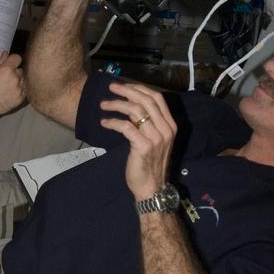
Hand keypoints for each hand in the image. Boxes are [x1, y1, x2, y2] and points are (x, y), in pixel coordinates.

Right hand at [0, 52, 24, 116]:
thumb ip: (0, 62)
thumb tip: (5, 54)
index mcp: (7, 70)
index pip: (17, 58)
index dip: (13, 60)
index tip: (11, 62)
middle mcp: (15, 79)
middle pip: (20, 70)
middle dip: (14, 72)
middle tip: (5, 77)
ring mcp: (19, 89)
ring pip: (23, 80)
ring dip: (17, 81)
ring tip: (6, 86)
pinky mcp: (20, 98)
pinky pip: (24, 90)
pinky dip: (18, 90)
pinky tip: (9, 92)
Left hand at [99, 81, 176, 201]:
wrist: (152, 187)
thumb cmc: (150, 164)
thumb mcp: (155, 140)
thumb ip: (148, 123)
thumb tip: (131, 105)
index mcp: (170, 125)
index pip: (157, 98)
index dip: (140, 88)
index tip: (124, 86)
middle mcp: (166, 129)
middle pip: (146, 100)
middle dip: (127, 91)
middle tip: (111, 87)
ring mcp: (156, 138)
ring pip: (135, 111)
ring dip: (117, 105)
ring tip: (104, 105)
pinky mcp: (143, 147)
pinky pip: (126, 127)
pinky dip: (113, 122)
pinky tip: (104, 122)